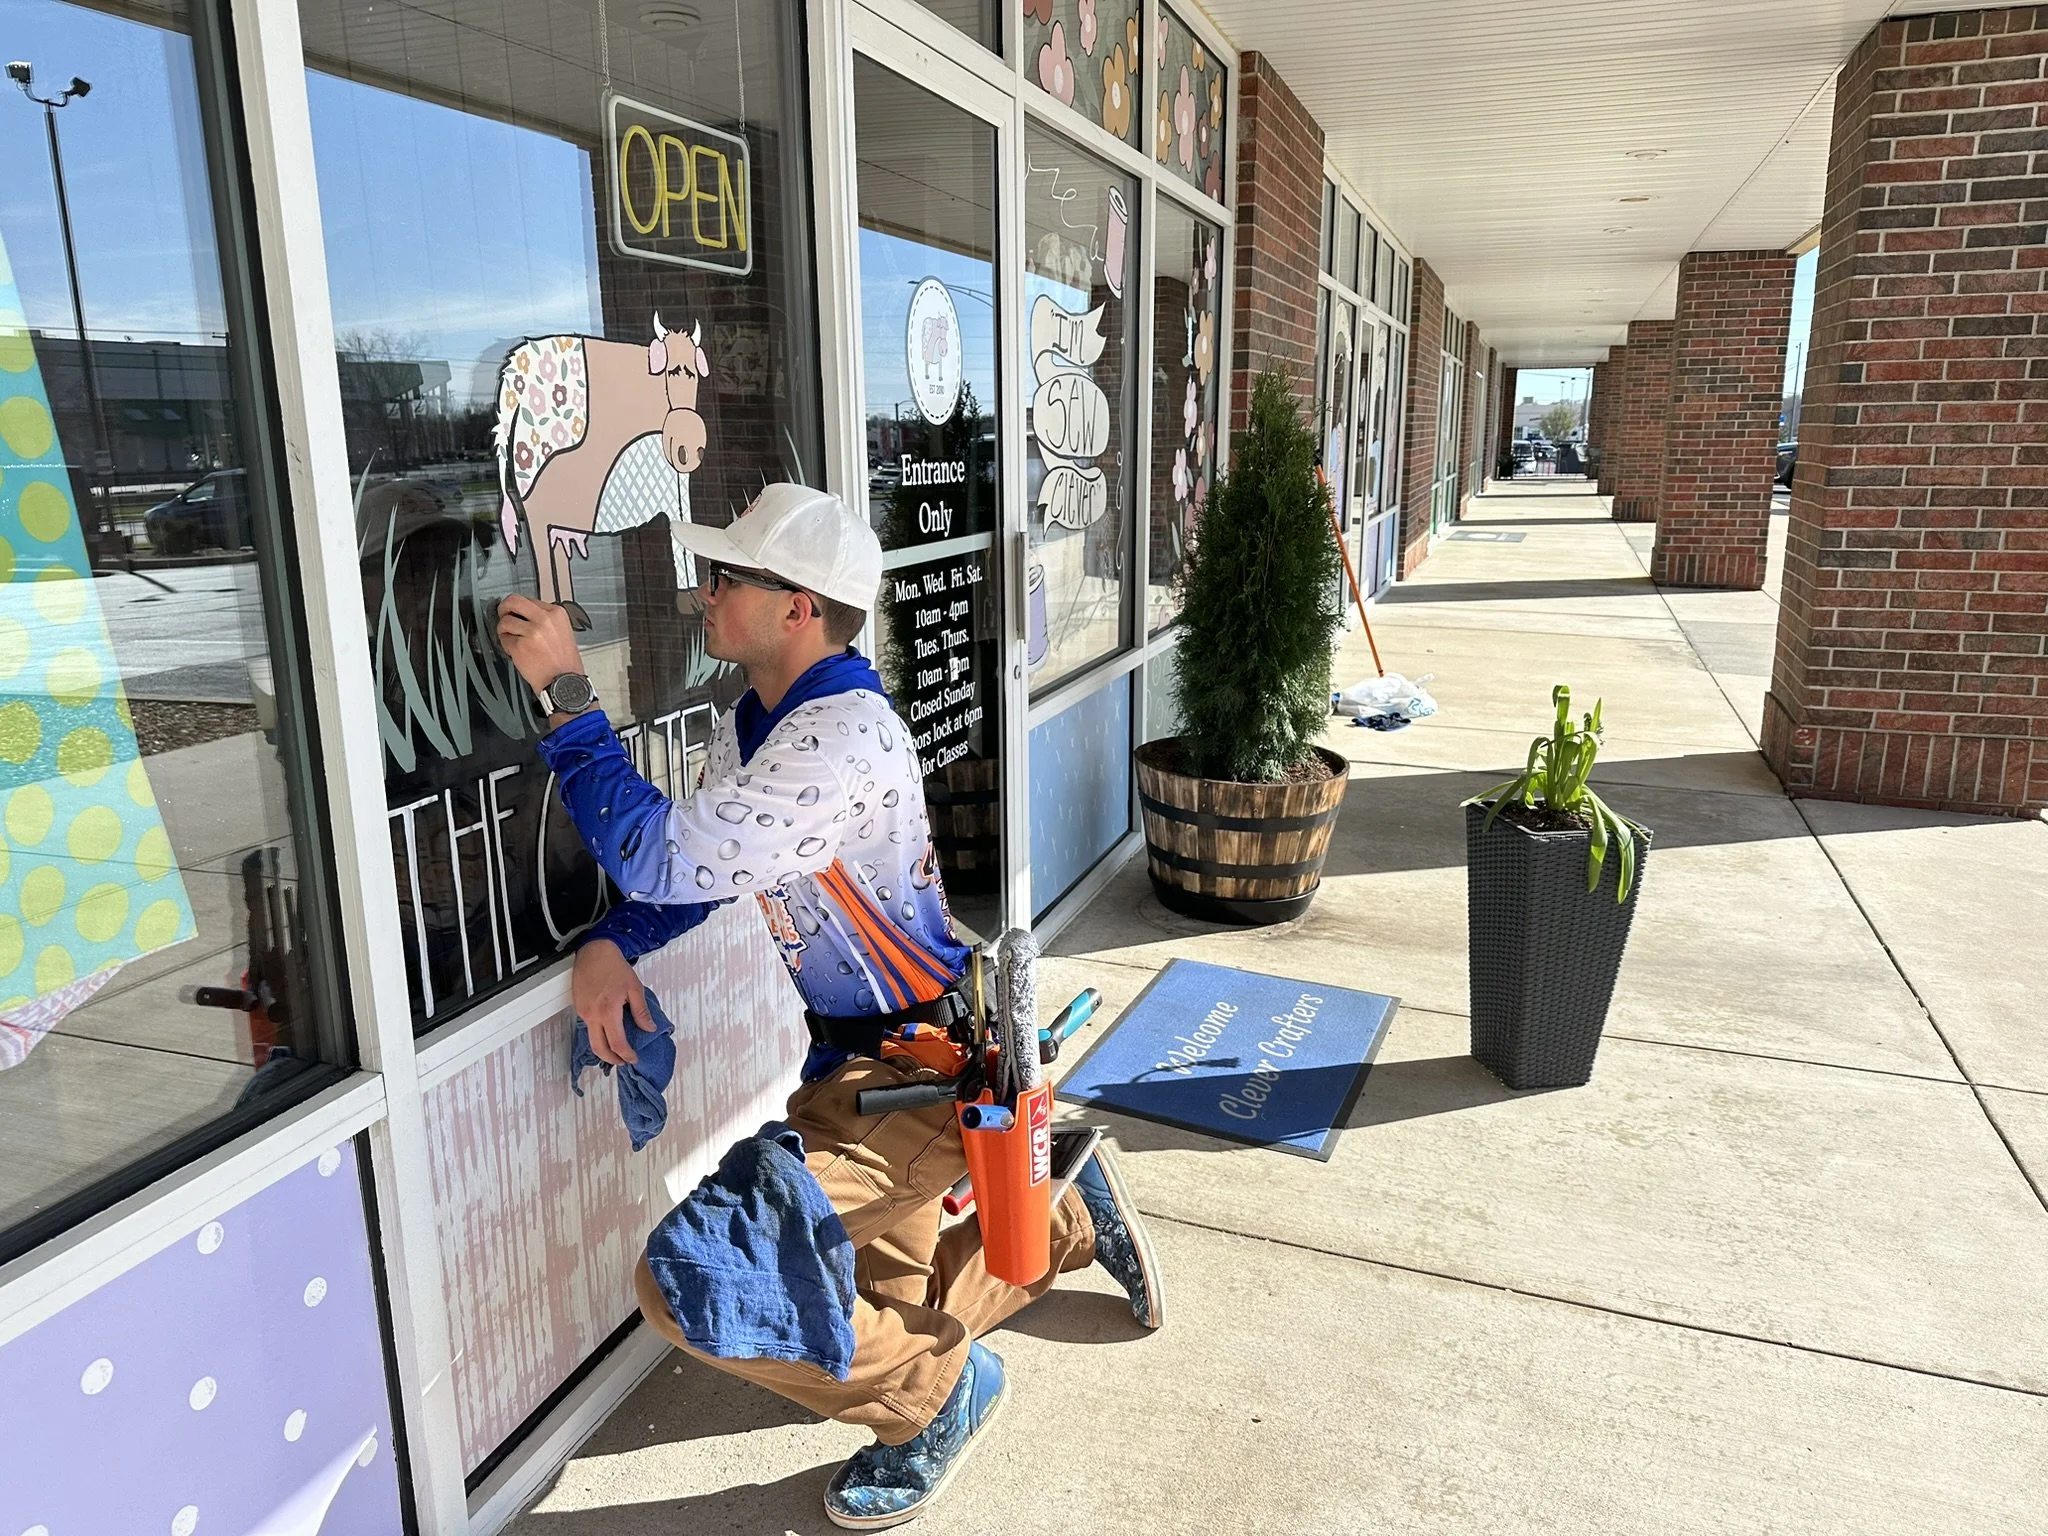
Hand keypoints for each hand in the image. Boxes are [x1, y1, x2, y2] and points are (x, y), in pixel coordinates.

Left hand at [497, 594, 585, 694]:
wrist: (565, 682)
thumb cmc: (565, 663)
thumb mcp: (564, 633)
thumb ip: (547, 621)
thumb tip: (527, 615)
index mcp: (557, 614)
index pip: (530, 600)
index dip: (521, 608)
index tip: (517, 613)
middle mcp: (544, 619)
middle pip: (514, 601)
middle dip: (504, 608)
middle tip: (503, 615)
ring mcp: (531, 632)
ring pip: (505, 621)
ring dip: (504, 631)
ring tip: (513, 640)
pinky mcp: (519, 646)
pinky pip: (504, 639)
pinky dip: (506, 646)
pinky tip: (516, 652)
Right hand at [573, 939, 644, 1064]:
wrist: (594, 952)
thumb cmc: (613, 966)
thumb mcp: (635, 988)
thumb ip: (641, 1011)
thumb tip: (648, 1028)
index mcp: (608, 1011)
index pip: (617, 1043)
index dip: (626, 1055)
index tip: (633, 1057)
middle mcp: (592, 1015)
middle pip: (599, 1049)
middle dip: (612, 1059)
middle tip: (623, 1060)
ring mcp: (583, 1012)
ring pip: (591, 1039)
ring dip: (603, 1048)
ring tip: (616, 1049)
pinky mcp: (578, 1007)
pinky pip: (587, 1027)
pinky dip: (598, 1034)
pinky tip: (608, 1030)